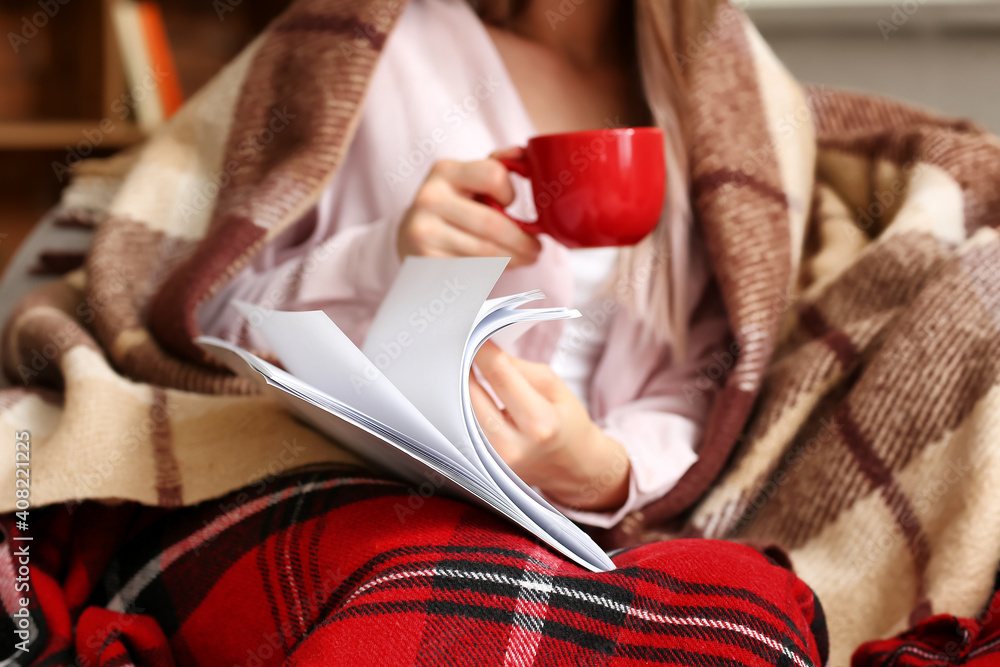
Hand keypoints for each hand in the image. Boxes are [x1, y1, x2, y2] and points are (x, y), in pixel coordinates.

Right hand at [397, 157, 540, 266]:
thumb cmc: (451, 206)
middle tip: (537, 250)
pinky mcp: (426, 261)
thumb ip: (496, 166)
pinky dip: (494, 271)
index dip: (510, 193)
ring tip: (525, 259)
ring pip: (486, 251)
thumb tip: (525, 152)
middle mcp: (430, 198)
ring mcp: (425, 232)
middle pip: (493, 224)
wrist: (411, 238)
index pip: (493, 175)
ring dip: (513, 259)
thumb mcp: (467, 180)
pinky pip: (472, 270)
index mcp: (445, 170)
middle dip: (522, 241)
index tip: (512, 205)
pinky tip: (500, 268)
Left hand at [470, 341, 629, 511]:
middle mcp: (514, 446)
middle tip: (462, 347)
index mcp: (541, 424)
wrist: (574, 465)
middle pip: (472, 397)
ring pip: (463, 414)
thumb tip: (484, 351)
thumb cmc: (567, 421)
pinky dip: (463, 407)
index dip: (483, 353)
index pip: (501, 378)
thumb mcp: (554, 386)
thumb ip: (518, 368)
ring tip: (463, 368)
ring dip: (460, 388)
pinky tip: (466, 392)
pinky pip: (465, 428)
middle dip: (465, 368)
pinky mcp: (484, 466)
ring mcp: (496, 461)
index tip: (474, 335)